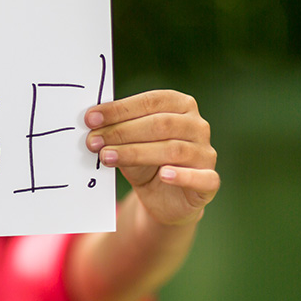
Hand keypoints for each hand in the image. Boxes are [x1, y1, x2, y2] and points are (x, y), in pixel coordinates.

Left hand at [84, 90, 218, 225]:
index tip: (90, 119)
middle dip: (122, 132)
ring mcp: (206, 153)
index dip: (120, 109)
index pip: (150, 102)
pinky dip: (182, 175)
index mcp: (180, 105)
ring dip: (136, 152)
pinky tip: (163, 175)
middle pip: (160, 124)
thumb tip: (92, 123)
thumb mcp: (129, 143)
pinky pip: (202, 177)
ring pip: (173, 149)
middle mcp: (197, 126)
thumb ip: (117, 131)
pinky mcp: (210, 181)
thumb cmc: (146, 162)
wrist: (163, 198)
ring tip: (107, 157)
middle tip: (93, 140)